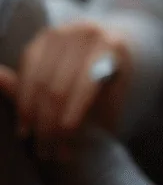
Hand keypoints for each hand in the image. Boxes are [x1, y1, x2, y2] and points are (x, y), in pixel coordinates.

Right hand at [0, 20, 131, 159]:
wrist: (110, 41)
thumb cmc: (116, 77)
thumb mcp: (117, 95)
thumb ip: (103, 112)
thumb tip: (100, 138)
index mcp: (113, 46)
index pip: (87, 86)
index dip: (73, 115)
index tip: (64, 143)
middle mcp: (87, 34)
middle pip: (58, 87)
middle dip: (49, 124)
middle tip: (47, 151)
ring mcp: (62, 32)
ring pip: (38, 82)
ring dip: (31, 116)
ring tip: (34, 142)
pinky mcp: (42, 38)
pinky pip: (26, 71)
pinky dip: (23, 99)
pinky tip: (25, 123)